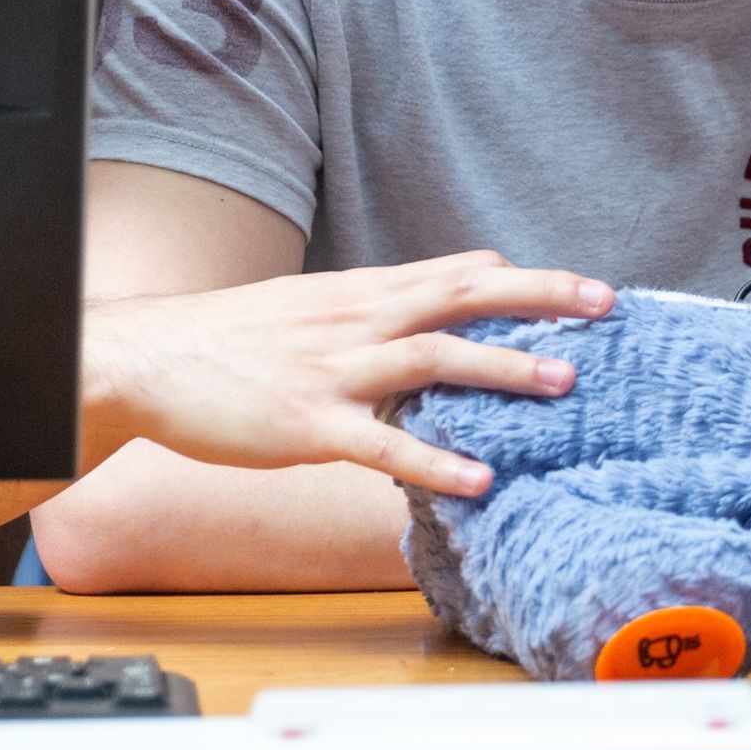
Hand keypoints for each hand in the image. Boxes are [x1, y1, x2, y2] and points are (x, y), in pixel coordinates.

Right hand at [84, 252, 614, 496]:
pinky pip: (382, 442)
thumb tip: (454, 277)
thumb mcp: (311, 303)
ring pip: (433, 357)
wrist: (143, 360)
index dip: (523, 278)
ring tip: (564, 382)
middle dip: (540, 296)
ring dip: (502, 367)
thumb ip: (380, 298)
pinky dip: (434, 458)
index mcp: (358, 292)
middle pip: (461, 294)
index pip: (455, 271)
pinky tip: (478, 478)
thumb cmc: (229, 340)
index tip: (585, 286)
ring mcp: (333, 370)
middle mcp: (355, 320)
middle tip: (606, 304)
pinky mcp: (306, 423)